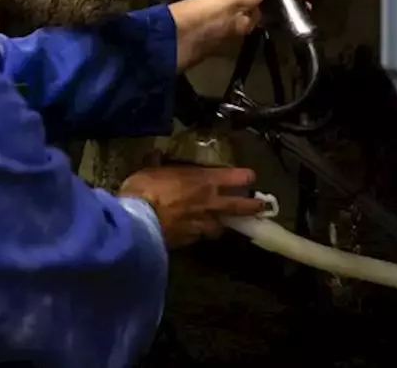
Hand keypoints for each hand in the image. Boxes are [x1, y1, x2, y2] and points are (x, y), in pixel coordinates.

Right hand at [119, 165, 264, 247]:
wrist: (136, 223)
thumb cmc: (145, 189)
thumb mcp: (153, 170)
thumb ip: (161, 166)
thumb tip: (157, 156)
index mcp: (204, 181)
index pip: (235, 178)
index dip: (245, 178)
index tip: (250, 177)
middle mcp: (209, 203)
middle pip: (239, 206)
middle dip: (252, 206)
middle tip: (261, 206)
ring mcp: (201, 225)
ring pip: (220, 227)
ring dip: (221, 224)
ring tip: (220, 223)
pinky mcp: (190, 241)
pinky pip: (199, 237)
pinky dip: (199, 235)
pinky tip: (193, 234)